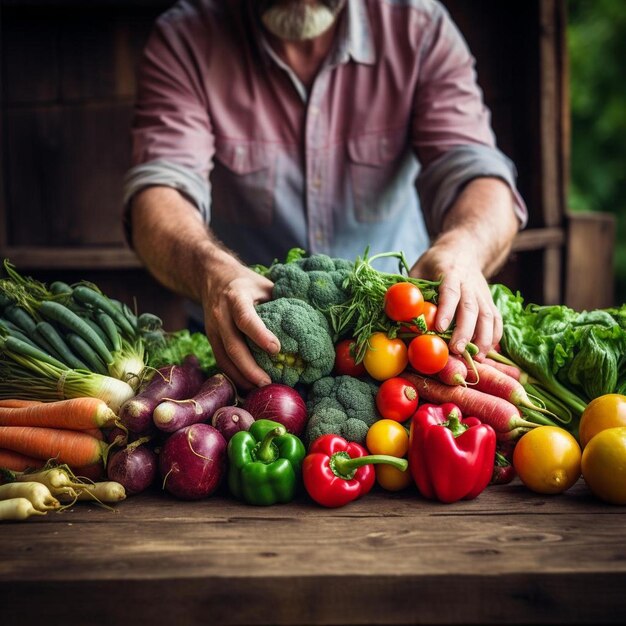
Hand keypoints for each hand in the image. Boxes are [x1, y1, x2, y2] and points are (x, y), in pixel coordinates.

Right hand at [201, 260, 278, 390]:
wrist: (213, 277)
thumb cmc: (246, 282)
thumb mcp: (264, 284)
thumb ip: (279, 301)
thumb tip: (307, 321)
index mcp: (236, 297)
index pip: (246, 318)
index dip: (260, 335)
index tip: (276, 349)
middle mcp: (221, 314)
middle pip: (233, 345)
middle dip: (250, 367)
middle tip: (268, 382)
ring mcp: (213, 329)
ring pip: (224, 358)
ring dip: (241, 377)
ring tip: (260, 389)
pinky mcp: (211, 339)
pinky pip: (221, 361)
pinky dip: (234, 376)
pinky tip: (248, 385)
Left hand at [410, 239, 501, 357]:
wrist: (464, 249)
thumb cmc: (435, 263)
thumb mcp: (418, 268)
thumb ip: (410, 288)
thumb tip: (395, 312)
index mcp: (450, 273)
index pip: (450, 292)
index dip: (446, 310)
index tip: (439, 328)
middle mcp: (469, 284)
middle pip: (470, 308)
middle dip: (464, 330)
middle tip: (456, 350)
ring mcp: (481, 293)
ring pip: (487, 315)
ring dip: (483, 338)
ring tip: (476, 357)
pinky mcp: (489, 301)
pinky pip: (496, 319)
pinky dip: (494, 336)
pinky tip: (487, 351)